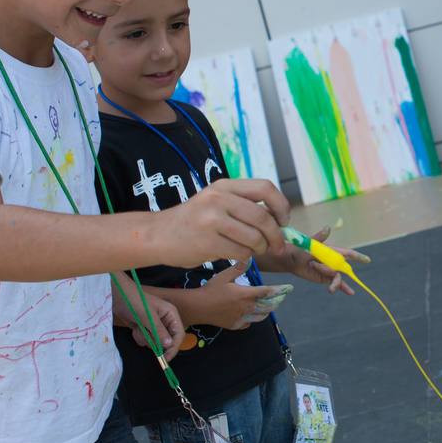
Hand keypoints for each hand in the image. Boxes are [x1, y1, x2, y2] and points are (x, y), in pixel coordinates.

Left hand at [112, 275, 184, 361]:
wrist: (119, 297)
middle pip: (167, 340)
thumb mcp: (148, 317)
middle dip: (156, 341)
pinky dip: (139, 337)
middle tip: (146, 337)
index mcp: (171, 315)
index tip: (166, 358)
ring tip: (138, 328)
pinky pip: (146, 340)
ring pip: (155, 342)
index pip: (178, 334)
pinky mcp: (145, 329)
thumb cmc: (136, 302)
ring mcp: (155, 326)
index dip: (174, 347)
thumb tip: (169, 345)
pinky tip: (135, 328)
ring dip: (146, 338)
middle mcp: (166, 321)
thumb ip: (159, 331)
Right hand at [155, 179, 289, 267]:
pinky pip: (241, 253)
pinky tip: (234, 253)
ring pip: (255, 238)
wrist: (157, 235)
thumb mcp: (215, 201)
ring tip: (252, 249)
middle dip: (277, 236)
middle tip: (278, 246)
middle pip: (263, 217)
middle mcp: (218, 199)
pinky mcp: (208, 243)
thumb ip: (244, 206)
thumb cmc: (193, 221)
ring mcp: (212, 220)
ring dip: (260, 248)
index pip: (265, 188)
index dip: (281, 205)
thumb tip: (281, 223)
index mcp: (224, 185)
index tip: (284, 220)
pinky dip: (245, 257)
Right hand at [197, 260, 278, 328]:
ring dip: (266, 311)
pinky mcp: (235, 325)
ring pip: (260, 316)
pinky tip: (250, 314)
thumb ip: (238, 268)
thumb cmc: (210, 289)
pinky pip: (248, 323)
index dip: (278, 290)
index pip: (266, 292)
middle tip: (280, 298)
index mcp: (245, 294)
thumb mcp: (224, 276)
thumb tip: (249, 259)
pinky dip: (252, 318)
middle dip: (275, 302)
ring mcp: (241, 318)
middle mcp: (246, 307)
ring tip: (268, 306)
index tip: (287, 288)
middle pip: (267, 306)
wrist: (198, 307)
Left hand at [280, 225, 370, 295]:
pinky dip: (343, 288)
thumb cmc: (299, 248)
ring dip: (331, 278)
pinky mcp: (325, 278)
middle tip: (334, 271)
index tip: (367, 260)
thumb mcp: (309, 244)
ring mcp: (330, 270)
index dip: (357, 257)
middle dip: (344, 271)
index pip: (347, 253)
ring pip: (337, 277)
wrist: (290, 260)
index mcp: (332, 251)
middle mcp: (333, 261)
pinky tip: (351, 292)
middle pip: (344, 267)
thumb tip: (328, 228)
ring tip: (322, 277)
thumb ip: (319, 238)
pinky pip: (336, 283)